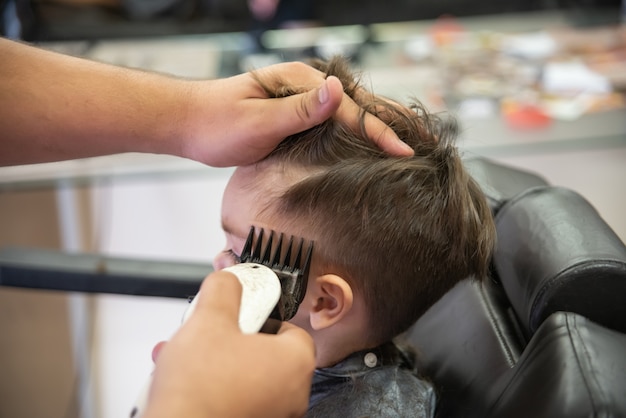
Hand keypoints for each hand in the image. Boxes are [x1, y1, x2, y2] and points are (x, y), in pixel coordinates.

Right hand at [143, 271, 314, 417]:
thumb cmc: (200, 390)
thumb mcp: (209, 319)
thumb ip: (223, 290)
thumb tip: (227, 281)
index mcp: (295, 362)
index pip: (291, 328)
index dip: (263, 316)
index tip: (241, 313)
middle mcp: (293, 394)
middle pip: (265, 353)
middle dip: (232, 341)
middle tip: (211, 335)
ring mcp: (273, 414)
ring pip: (247, 377)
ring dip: (218, 363)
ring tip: (189, 357)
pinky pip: (237, 399)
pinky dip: (215, 388)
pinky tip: (186, 381)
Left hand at [182, 62, 412, 166]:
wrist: (187, 124)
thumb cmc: (215, 123)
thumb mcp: (258, 120)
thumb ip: (299, 109)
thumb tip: (338, 91)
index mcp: (298, 80)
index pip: (348, 107)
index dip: (377, 131)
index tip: (402, 150)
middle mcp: (302, 85)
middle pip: (353, 105)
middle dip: (383, 125)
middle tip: (413, 146)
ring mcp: (298, 100)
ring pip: (344, 115)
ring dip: (370, 131)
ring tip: (398, 147)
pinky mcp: (292, 115)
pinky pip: (328, 124)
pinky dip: (349, 135)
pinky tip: (360, 148)